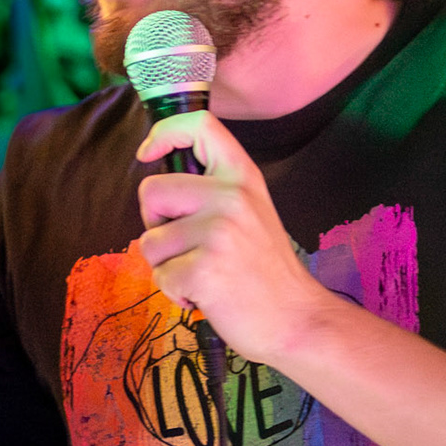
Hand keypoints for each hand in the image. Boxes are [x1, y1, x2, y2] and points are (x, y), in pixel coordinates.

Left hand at [135, 111, 334, 366]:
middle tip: (186, 245)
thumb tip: (158, 188)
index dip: (165, 132)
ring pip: (150, 240)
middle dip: (155, 222)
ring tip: (202, 274)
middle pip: (152, 190)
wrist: (297, 320)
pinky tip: (205, 296)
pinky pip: (160, 275)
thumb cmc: (265, 270)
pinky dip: (175, 291)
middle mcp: (231, 197)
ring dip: (166, 264)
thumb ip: (213, 191)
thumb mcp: (251, 211)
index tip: (148, 153)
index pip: (200, 125)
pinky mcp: (204, 270)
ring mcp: (218, 233)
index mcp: (242, 176)